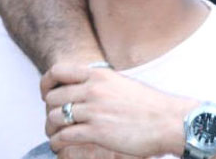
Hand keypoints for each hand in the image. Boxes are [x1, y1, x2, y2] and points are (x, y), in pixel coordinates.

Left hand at [42, 63, 195, 156]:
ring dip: (53, 128)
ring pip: (55, 117)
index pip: (58, 71)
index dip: (47, 83)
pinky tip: (62, 144)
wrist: (169, 121)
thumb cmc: (150, 105)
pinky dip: (57, 142)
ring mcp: (94, 111)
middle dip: (52, 109)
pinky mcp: (96, 132)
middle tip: (58, 118)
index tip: (48, 93)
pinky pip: (63, 137)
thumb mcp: (122, 84)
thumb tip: (84, 88)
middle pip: (53, 98)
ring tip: (58, 133)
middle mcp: (94, 90)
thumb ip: (101, 83)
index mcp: (100, 75)